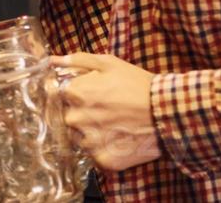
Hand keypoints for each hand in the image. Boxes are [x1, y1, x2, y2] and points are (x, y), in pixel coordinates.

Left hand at [53, 53, 161, 171]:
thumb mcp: (108, 63)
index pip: (60, 96)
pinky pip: (95, 155)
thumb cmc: (137, 84)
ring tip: (114, 125)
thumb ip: (77, 61)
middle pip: (69, 118)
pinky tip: (119, 139)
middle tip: (106, 111)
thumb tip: (52, 60)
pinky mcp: (103, 160)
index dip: (76, 95)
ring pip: (80, 139)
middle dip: (82, 114)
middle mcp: (76, 119)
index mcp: (74, 93)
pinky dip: (105, 149)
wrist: (168, 112)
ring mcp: (89, 142)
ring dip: (91, 133)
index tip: (93, 96)